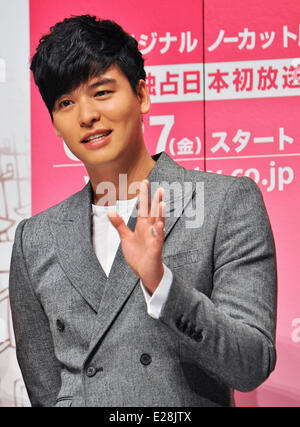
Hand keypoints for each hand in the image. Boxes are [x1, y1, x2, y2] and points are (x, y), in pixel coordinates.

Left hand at [107, 180, 164, 294]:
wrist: (144, 272)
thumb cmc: (138, 255)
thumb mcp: (125, 237)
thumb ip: (119, 224)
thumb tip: (110, 211)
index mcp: (142, 225)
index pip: (143, 207)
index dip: (144, 195)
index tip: (145, 182)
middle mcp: (149, 229)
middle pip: (153, 212)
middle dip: (155, 200)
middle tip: (160, 187)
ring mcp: (154, 237)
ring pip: (158, 222)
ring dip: (160, 212)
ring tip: (162, 201)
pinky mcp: (156, 247)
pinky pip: (159, 236)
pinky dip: (159, 229)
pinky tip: (159, 222)